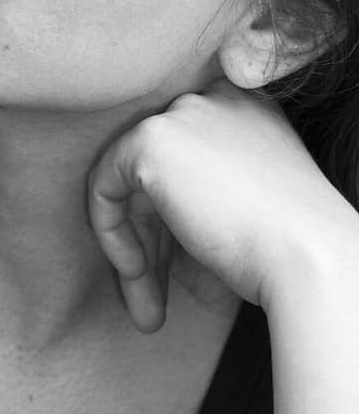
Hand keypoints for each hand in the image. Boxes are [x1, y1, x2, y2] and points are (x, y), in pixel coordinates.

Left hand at [87, 78, 356, 331]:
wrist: (308, 258)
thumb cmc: (285, 250)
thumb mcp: (240, 208)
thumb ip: (197, 196)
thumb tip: (141, 233)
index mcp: (246, 109)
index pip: (187, 161)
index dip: (173, 220)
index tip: (176, 269)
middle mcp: (214, 100)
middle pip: (159, 175)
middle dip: (152, 245)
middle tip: (154, 303)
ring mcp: (182, 114)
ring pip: (132, 186)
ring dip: (136, 253)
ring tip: (147, 314)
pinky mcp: (151, 140)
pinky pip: (105, 186)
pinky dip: (112, 234)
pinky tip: (137, 273)